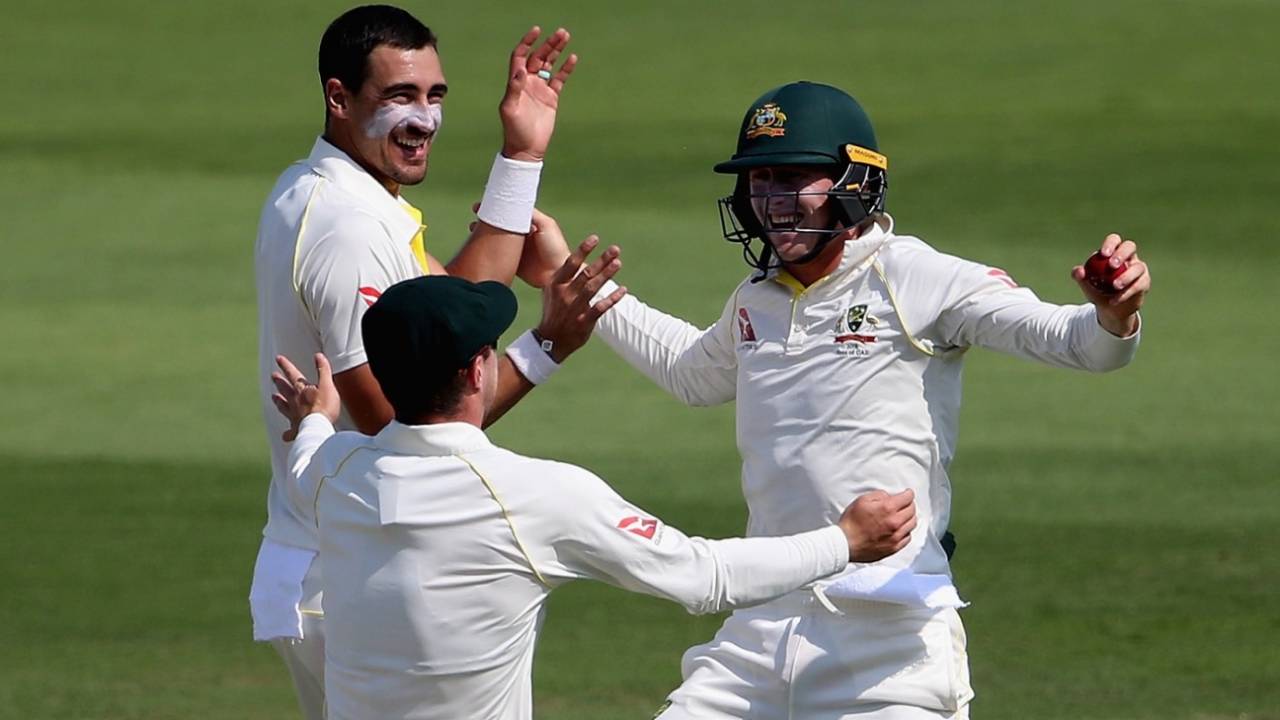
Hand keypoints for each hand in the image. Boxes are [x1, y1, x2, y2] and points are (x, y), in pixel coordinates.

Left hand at [270, 353, 340, 441]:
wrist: (318, 427)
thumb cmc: (324, 407)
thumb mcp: (327, 385)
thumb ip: (323, 370)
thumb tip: (318, 355)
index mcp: (301, 389)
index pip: (292, 374)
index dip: (285, 365)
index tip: (278, 358)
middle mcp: (294, 401)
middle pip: (284, 389)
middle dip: (279, 381)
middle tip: (273, 376)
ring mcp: (293, 415)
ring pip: (283, 406)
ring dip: (278, 401)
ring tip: (274, 397)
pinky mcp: (296, 429)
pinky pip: (290, 432)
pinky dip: (287, 434)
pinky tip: (285, 436)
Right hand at [467, 204, 568, 288]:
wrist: (557, 274)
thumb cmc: (556, 248)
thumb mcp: (546, 226)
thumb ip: (531, 215)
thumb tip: (515, 205)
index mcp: (531, 223)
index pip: (512, 212)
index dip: (499, 207)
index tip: (484, 204)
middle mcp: (523, 234)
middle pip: (502, 223)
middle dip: (488, 218)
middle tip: (475, 215)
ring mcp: (517, 248)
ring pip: (498, 238)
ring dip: (485, 233)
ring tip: (472, 229)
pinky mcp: (513, 261)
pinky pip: (498, 254)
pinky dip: (488, 249)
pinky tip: (479, 247)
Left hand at [500, 26, 577, 161]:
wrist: (527, 148)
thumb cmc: (514, 130)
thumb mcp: (510, 109)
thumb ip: (515, 89)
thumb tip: (521, 70)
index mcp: (516, 82)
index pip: (521, 56)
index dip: (527, 42)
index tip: (536, 31)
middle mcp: (528, 82)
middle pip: (538, 56)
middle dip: (548, 44)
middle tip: (561, 32)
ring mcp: (540, 88)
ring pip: (549, 64)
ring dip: (557, 51)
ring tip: (566, 37)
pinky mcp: (552, 97)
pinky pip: (560, 79)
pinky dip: (566, 69)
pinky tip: (572, 58)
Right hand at [536, 235, 626, 361]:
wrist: (550, 340)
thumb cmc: (553, 312)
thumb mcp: (550, 291)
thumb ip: (561, 275)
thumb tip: (572, 257)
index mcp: (556, 284)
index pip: (570, 263)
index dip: (583, 250)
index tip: (595, 238)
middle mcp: (565, 294)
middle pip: (586, 273)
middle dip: (601, 260)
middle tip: (615, 248)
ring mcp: (575, 308)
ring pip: (593, 288)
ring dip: (607, 275)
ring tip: (618, 263)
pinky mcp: (584, 321)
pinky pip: (601, 307)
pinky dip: (612, 298)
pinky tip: (623, 290)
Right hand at [838, 489, 916, 562]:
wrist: (845, 544)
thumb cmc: (851, 523)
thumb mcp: (862, 500)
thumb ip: (879, 495)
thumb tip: (889, 497)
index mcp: (888, 508)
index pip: (908, 498)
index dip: (908, 493)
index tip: (907, 493)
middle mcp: (895, 522)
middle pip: (912, 510)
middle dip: (909, 504)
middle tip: (904, 504)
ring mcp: (896, 536)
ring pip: (912, 524)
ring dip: (909, 518)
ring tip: (903, 516)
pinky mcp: (894, 547)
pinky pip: (908, 537)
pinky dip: (906, 531)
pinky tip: (899, 529)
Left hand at [1070, 233, 1149, 336]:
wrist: (1111, 309)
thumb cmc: (1097, 290)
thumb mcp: (1086, 284)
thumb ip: (1080, 276)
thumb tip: (1079, 271)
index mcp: (1113, 252)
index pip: (1114, 240)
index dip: (1110, 244)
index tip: (1103, 254)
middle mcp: (1129, 256)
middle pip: (1129, 246)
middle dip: (1121, 254)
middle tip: (1112, 265)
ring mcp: (1139, 268)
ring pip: (1138, 267)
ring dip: (1126, 276)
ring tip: (1115, 286)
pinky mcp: (1145, 282)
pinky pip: (1139, 285)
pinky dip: (1125, 293)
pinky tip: (1114, 300)